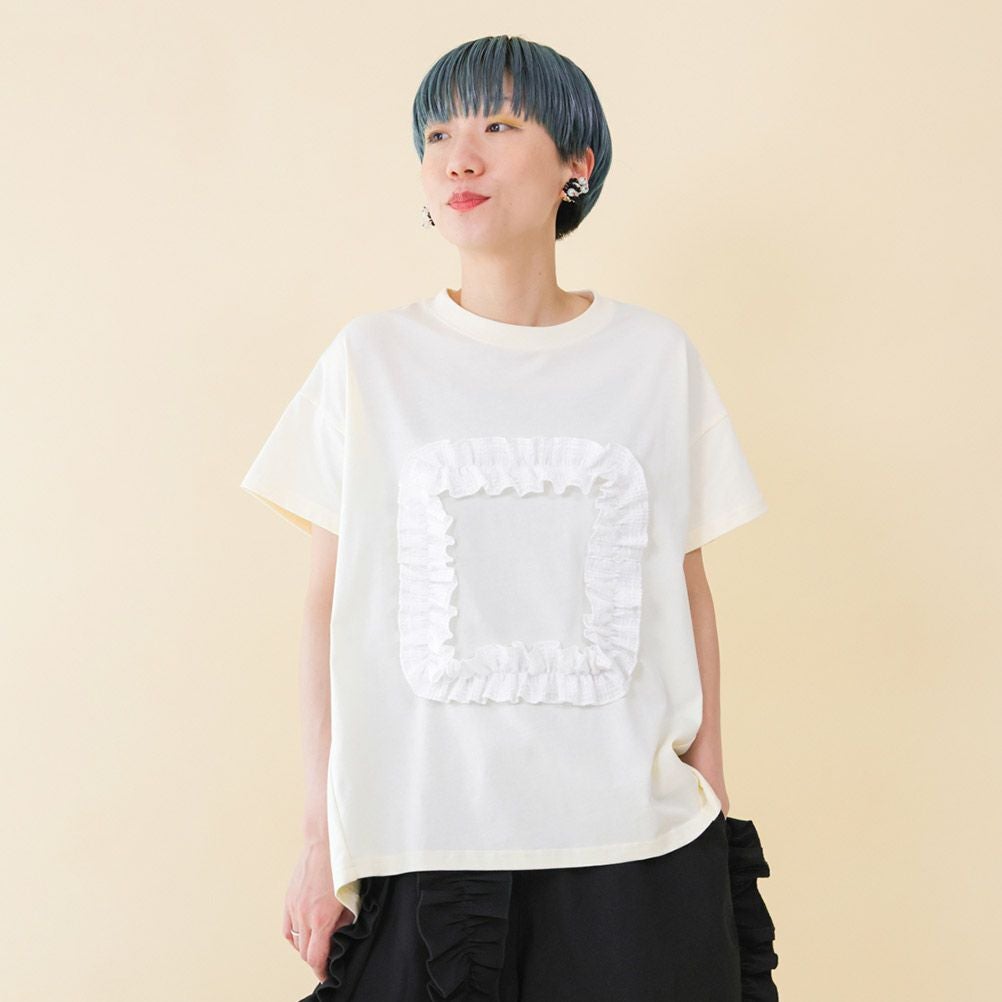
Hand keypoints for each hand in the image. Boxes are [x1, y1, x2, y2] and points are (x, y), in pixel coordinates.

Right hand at [282, 839, 354, 981]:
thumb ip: (346, 920)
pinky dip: (295, 935)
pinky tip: (303, 933)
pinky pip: (287, 927)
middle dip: (315, 960)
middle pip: (304, 952)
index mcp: (321, 918)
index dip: (321, 970)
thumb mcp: (352, 898)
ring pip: (295, 941)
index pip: (316, 957)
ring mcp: (294, 907)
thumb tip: (341, 934)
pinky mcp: (289, 899)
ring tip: (317, 944)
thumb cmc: (341, 867)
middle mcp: (304, 915)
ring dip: (305, 947)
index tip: (327, 974)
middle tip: (326, 959)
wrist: (324, 843)